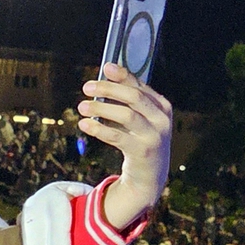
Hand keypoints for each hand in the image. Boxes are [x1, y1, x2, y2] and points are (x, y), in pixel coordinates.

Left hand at [79, 62, 172, 231]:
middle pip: (134, 97)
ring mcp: (154, 136)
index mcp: (162, 106)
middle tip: (86, 87)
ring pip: (126, 115)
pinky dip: (99, 129)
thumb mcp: (140, 119)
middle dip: (108, 89)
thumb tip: (104, 77)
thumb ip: (128, 101)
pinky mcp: (143, 152)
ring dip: (101, 108)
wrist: (150, 176)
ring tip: (82, 106)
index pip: (140, 86)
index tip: (105, 67)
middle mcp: (161, 119)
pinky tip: (85, 125)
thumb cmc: (140, 141)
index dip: (123, 75)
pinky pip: (117, 136)